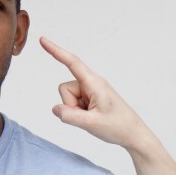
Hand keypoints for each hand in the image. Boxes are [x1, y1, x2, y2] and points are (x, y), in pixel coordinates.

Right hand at [38, 37, 153, 149]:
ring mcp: (91, 91)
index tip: (42, 40)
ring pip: (68, 97)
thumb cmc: (118, 126)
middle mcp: (92, 83)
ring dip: (75, 110)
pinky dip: (79, 112)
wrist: (133, 134)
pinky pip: (74, 103)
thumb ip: (69, 116)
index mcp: (94, 83)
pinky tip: (93, 117)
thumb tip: (55, 108)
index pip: (72, 63)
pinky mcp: (91, 98)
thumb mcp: (91, 124)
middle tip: (88, 117)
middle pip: (65, 89)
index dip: (56, 51)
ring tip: (92, 117)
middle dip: (70, 105)